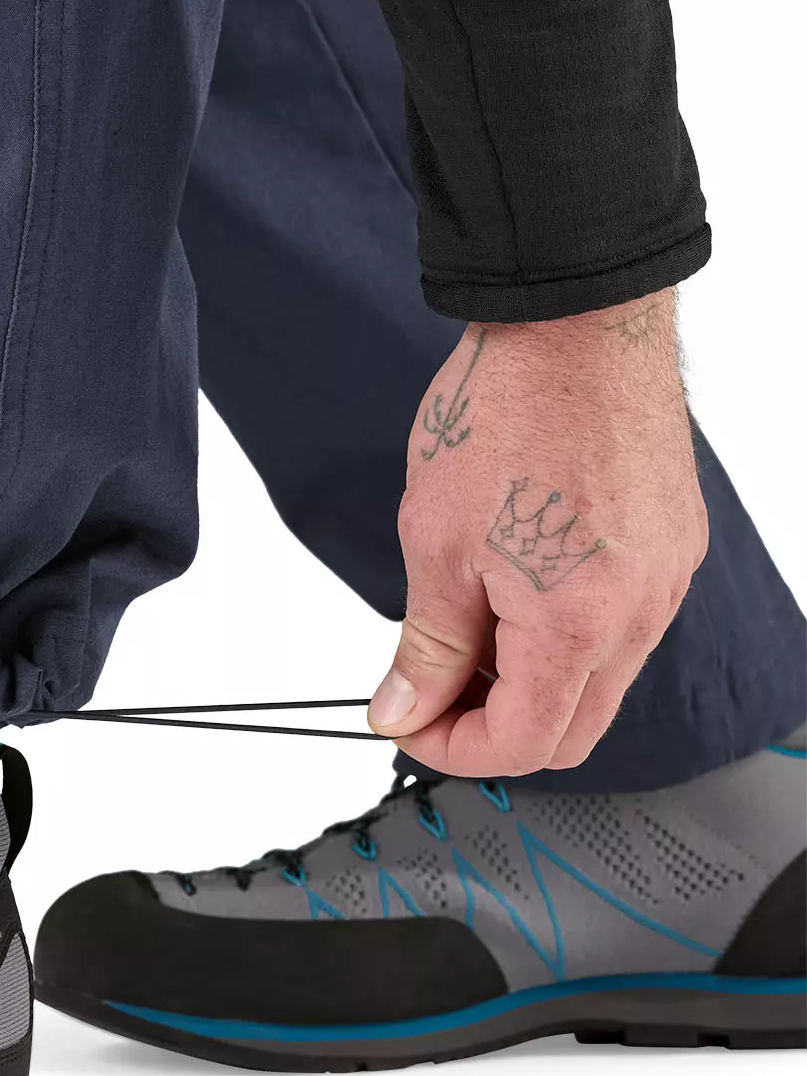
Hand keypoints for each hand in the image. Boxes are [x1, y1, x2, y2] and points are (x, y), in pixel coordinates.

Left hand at [368, 291, 706, 775]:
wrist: (573, 325)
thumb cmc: (502, 415)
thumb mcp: (435, 544)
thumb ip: (428, 645)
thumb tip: (403, 710)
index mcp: (578, 627)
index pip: (523, 745)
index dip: (452, 750)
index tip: (406, 722)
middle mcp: (641, 614)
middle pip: (572, 730)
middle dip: (493, 729)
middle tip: (429, 691)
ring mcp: (666, 580)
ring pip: (600, 680)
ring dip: (530, 682)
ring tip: (464, 632)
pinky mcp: (671, 546)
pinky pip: (625, 625)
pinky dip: (566, 636)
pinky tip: (513, 592)